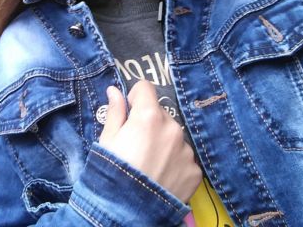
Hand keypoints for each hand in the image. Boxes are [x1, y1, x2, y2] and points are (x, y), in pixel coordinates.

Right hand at [98, 80, 201, 201]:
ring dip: (164, 143)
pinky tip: (161, 177)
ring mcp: (186, 150)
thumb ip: (115, 112)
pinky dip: (174, 164)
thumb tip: (114, 91)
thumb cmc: (111, 172)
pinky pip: (184, 158)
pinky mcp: (195, 171)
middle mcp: (172, 128)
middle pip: (161, 114)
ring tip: (149, 165)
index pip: (146, 88)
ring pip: (174, 137)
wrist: (126, 213)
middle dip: (150, 124)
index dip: (135, 98)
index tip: (129, 111)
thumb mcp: (107, 140)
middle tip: (136, 146)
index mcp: (148, 116)